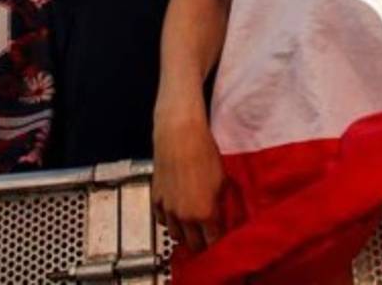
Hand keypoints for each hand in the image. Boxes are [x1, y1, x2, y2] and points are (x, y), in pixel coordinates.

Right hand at [152, 111, 224, 252]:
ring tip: (192, 226)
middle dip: (202, 243)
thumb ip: (223, 204)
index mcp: (205, 213)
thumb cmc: (204, 154)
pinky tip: (176, 213)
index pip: (212, 242)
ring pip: (175, 235)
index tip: (221, 240)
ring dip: (184, 233)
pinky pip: (161, 220)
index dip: (218, 243)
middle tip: (207, 235)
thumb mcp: (222, 181)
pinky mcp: (156, 199)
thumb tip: (225, 217)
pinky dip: (169, 220)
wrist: (179, 137)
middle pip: (193, 244)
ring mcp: (168, 209)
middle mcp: (185, 216)